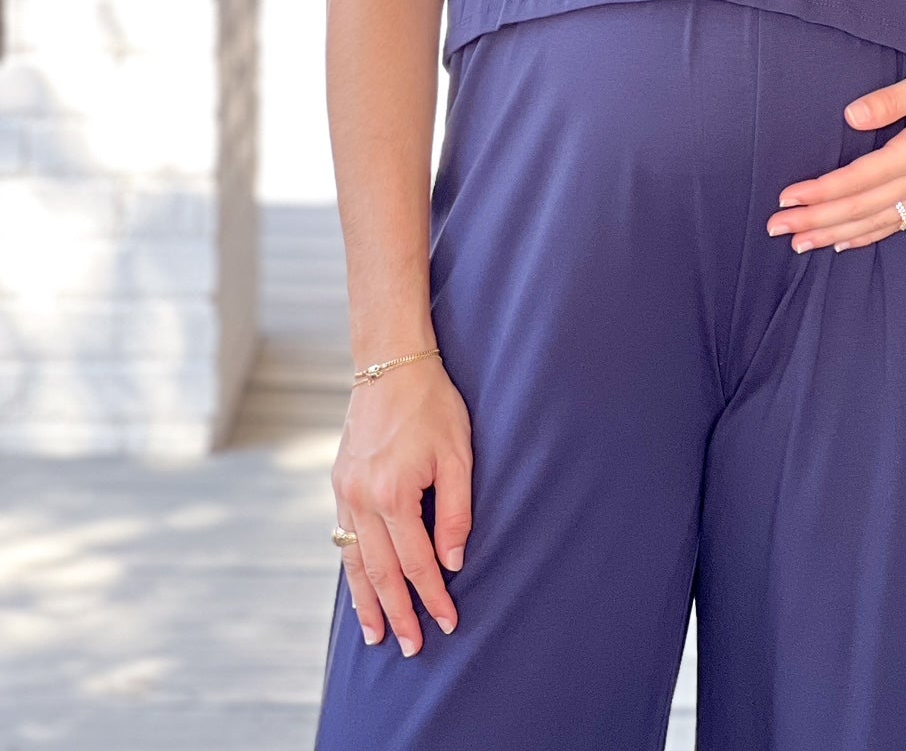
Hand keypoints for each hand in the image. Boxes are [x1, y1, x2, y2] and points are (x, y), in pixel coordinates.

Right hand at [331, 355, 473, 655]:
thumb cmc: (433, 405)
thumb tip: (453, 560)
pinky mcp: (338, 482)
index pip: (417, 562)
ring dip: (367, 601)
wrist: (390, 364)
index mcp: (395, 494)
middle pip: (382, 573)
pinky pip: (343, 538)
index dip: (434, 597)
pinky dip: (352, 568)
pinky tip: (360, 586)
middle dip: (398, 613)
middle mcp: (362, 499)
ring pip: (355, 562)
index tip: (447, 623)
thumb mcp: (459, 454)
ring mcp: (345, 492)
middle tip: (410, 649)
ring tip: (376, 635)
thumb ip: (457, 510)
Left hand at [765, 47, 905, 251]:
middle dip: (817, 220)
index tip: (789, 198)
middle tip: (777, 229)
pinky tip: (845, 240)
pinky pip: (899, 221)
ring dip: (836, 232)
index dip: (822, 192)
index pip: (860, 179)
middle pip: (862, 207)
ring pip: (878, 220)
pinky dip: (869, 234)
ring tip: (800, 243)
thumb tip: (852, 116)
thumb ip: (893, 99)